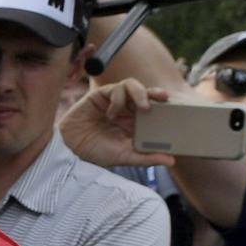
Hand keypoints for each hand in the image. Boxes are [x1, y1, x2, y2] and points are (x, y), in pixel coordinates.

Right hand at [59, 78, 174, 168]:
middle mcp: (126, 109)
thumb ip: (146, 158)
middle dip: (155, 92)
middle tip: (163, 98)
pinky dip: (118, 99)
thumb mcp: (124, 157)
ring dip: (140, 93)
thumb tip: (172, 160)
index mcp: (134, 122)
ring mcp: (113, 101)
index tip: (174, 107)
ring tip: (142, 107)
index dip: (163, 105)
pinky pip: (115, 89)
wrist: (70, 149)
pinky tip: (111, 114)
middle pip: (145, 93)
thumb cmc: (96, 153)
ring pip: (132, 85)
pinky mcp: (101, 95)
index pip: (153, 109)